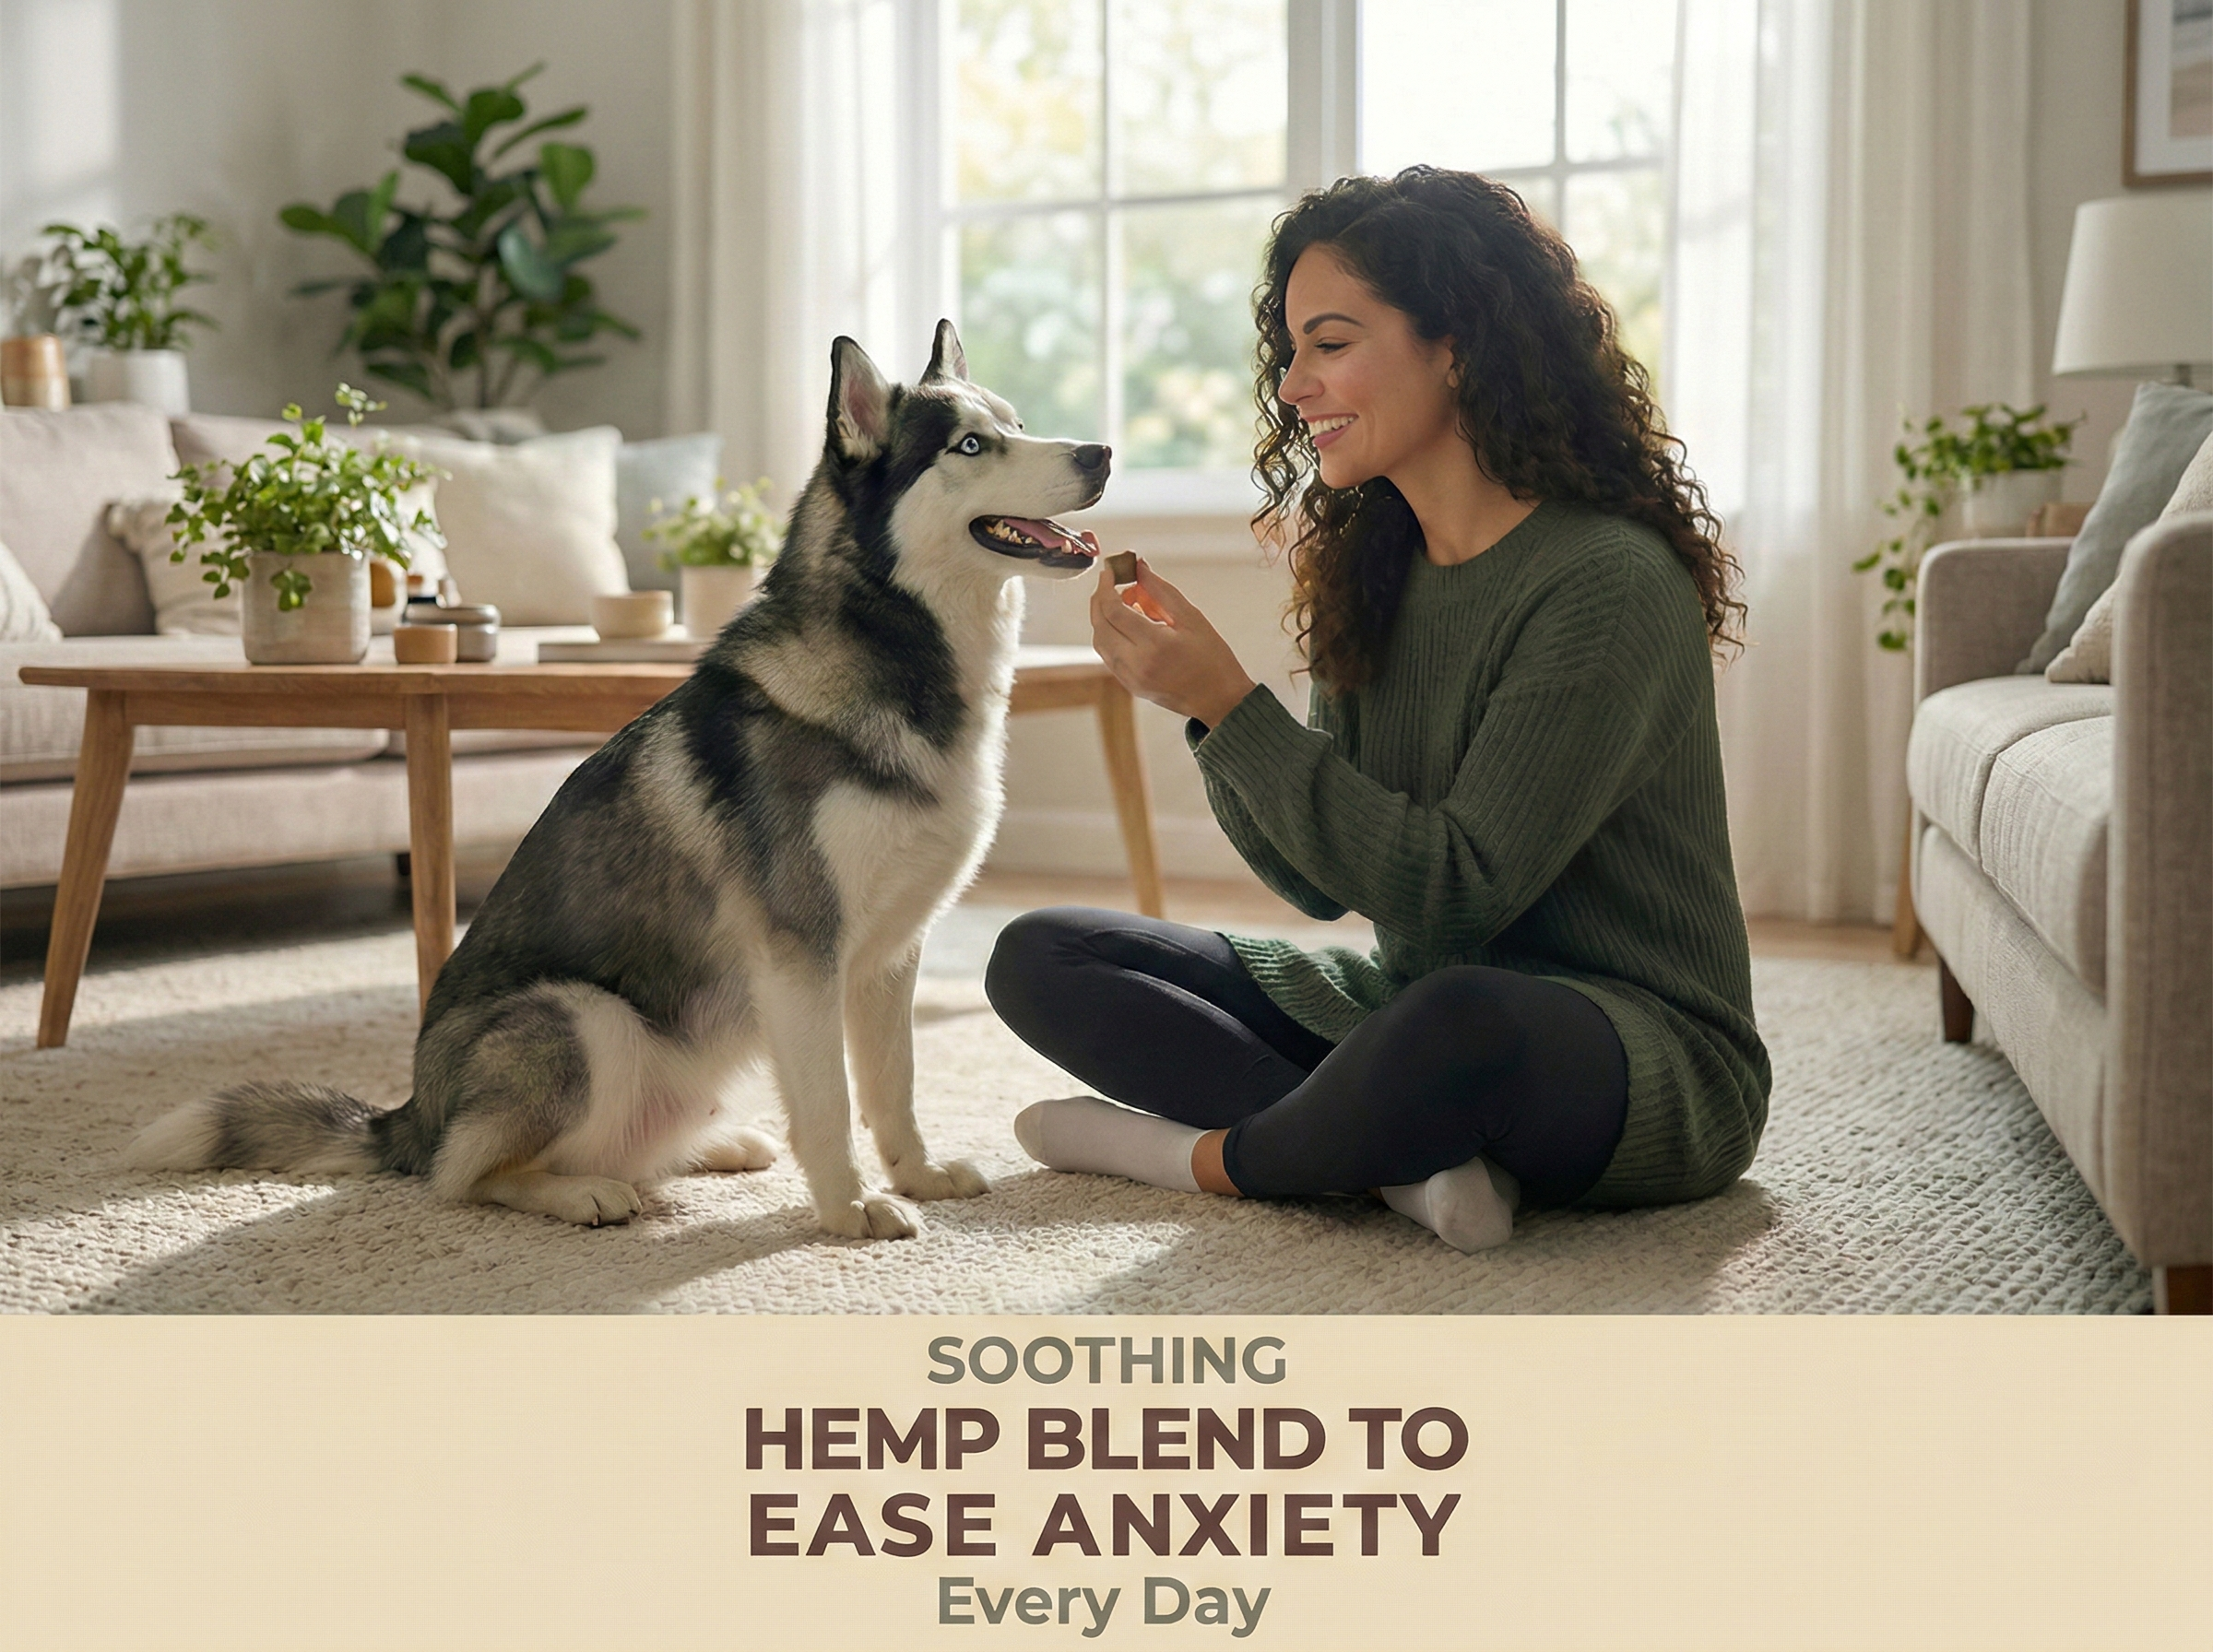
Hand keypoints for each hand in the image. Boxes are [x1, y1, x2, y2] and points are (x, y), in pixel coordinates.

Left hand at [1086, 547, 1256, 726]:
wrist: (1219, 700)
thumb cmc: (1212, 658)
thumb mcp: (1191, 618)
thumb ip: (1162, 591)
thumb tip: (1139, 567)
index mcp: (1154, 645)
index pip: (1113, 610)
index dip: (1106, 587)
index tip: (1109, 572)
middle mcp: (1137, 664)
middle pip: (1100, 626)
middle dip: (1099, 600)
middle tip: (1110, 583)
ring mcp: (1130, 678)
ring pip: (1100, 642)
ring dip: (1102, 618)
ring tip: (1122, 603)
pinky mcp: (1130, 686)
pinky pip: (1109, 656)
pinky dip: (1110, 636)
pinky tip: (1126, 625)